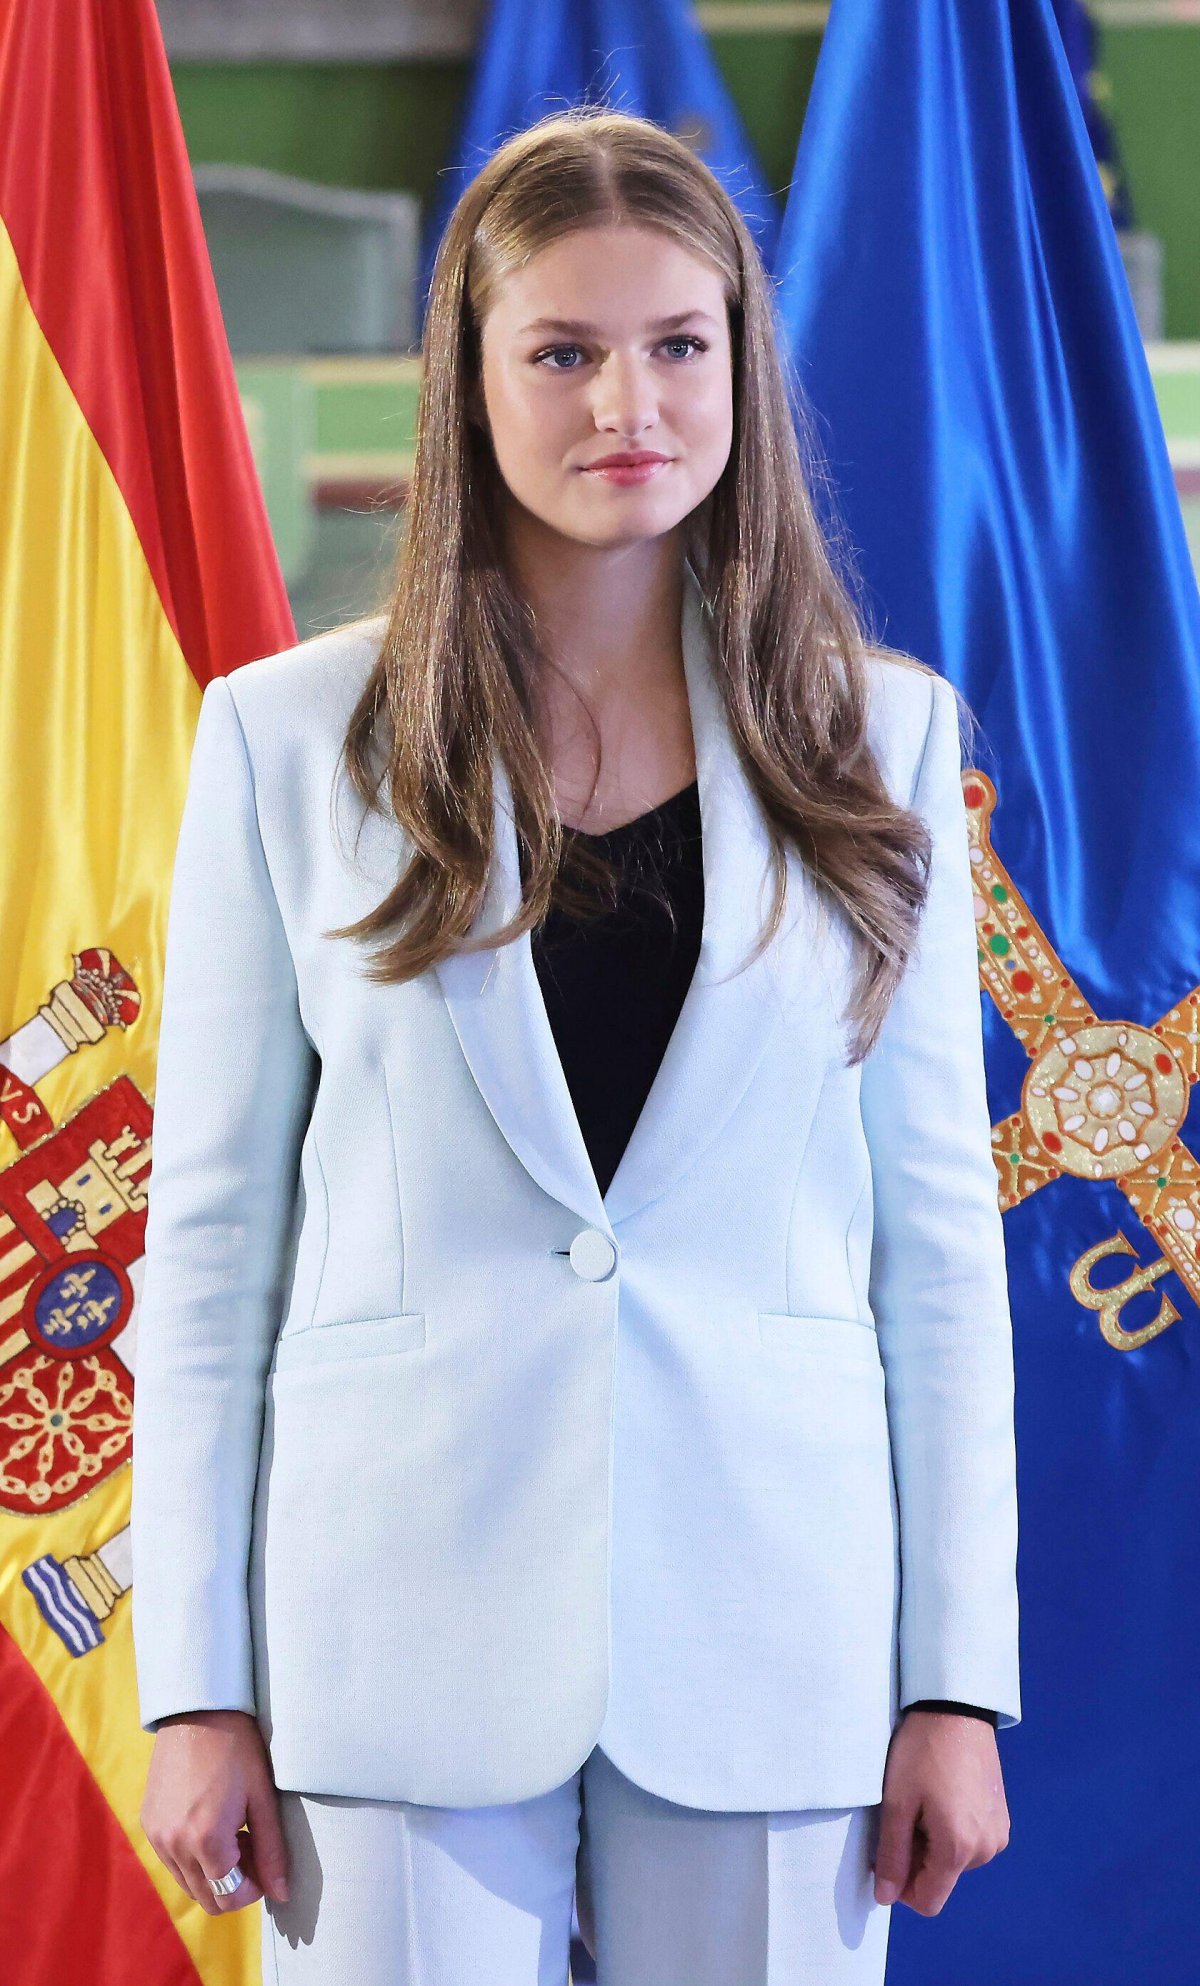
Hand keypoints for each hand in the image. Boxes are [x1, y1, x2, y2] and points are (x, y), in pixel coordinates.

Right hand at [140, 1709, 289, 1914]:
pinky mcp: (148, 1824)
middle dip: (233, 1883)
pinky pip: (171, 1861)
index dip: (253, 1889)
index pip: (229, 1896)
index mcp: (206, 1840)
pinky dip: (192, 1857)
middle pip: (206, 1897)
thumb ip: (272, 1850)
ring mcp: (157, 1836)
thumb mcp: (263, 1797)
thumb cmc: (237, 1748)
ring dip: (212, 1872)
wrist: (197, 1712)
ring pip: (187, 1883)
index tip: (263, 1862)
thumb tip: (281, 1893)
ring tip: (231, 1831)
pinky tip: (208, 1822)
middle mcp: (174, 1845)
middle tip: (249, 1843)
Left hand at [872, 1709, 1009, 1914]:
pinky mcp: (1002, 1818)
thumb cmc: (922, 1752)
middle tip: (906, 1812)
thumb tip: (885, 1897)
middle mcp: (986, 1850)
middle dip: (917, 1857)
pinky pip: (971, 1842)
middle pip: (941, 1878)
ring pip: (955, 1861)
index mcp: (959, 1850)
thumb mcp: (897, 1802)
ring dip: (934, 1843)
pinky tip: (944, 1795)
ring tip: (925, 1800)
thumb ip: (892, 1855)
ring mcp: (998, 1834)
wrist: (957, 1709)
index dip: (901, 1886)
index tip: (890, 1850)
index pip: (928, 1901)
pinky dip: (952, 1830)